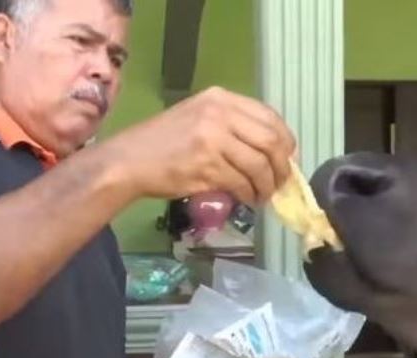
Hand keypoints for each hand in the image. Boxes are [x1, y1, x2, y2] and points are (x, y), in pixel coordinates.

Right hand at [106, 86, 296, 205]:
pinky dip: (249, 195)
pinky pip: (242, 183)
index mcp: (221, 99)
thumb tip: (272, 151)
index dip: (286, 142)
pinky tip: (247, 199)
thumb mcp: (200, 118)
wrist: (129, 160)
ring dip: (266, 186)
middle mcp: (220, 114)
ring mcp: (213, 139)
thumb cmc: (164, 142)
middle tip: (280, 183)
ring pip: (259, 165)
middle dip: (282, 167)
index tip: (287, 160)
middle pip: (271, 141)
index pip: (270, 117)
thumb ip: (233, 126)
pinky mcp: (207, 166)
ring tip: (262, 196)